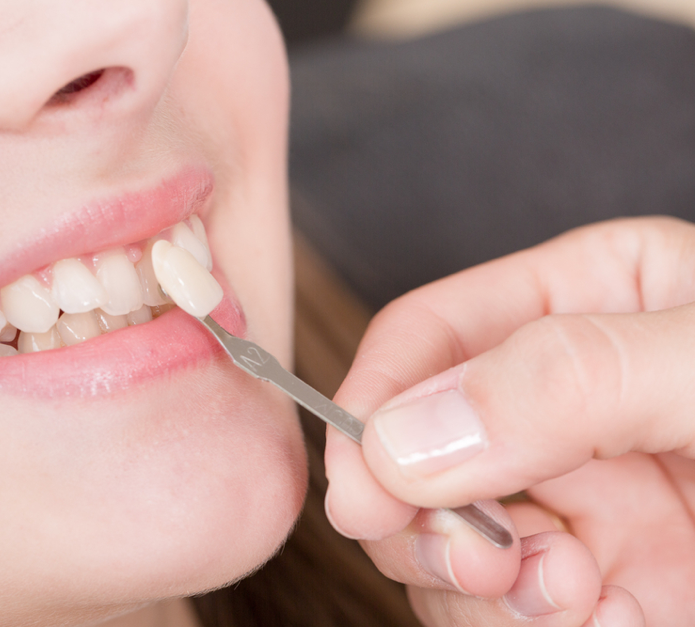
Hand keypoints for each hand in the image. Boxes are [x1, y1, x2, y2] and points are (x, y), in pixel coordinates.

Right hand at [324, 217, 694, 625]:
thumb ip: (568, 378)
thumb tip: (407, 439)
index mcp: (583, 304)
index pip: (428, 336)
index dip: (375, 404)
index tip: (363, 486)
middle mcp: (557, 403)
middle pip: (412, 451)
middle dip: (419, 514)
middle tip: (469, 556)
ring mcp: (575, 500)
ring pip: (439, 542)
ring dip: (471, 583)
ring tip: (563, 594)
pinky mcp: (594, 586)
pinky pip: (496, 611)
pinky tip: (600, 618)